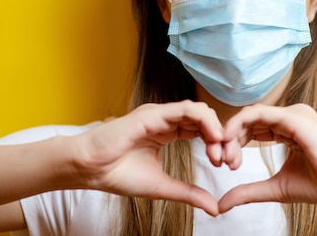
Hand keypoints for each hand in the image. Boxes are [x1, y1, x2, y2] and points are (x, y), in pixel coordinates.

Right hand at [69, 100, 231, 215]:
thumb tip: (214, 207)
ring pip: (197, 110)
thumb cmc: (118, 174)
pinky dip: (203, 120)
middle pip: (203, 119)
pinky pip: (184, 109)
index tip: (224, 164)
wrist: (89, 170)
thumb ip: (188, 193)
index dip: (216, 143)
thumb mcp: (162, 186)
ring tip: (222, 148)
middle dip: (220, 137)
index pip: (200, 129)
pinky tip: (213, 137)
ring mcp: (158, 114)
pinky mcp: (152, 114)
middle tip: (227, 159)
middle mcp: (164, 119)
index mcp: (167, 131)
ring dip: (215, 128)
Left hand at [218, 104, 316, 212]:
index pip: (253, 129)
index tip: (226, 164)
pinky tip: (229, 140)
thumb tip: (222, 204)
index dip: (235, 144)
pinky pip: (258, 113)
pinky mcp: (293, 117)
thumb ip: (248, 191)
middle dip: (230, 139)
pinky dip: (239, 124)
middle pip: (249, 121)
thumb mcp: (276, 188)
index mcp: (288, 129)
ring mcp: (292, 114)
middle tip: (220, 161)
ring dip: (232, 133)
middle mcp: (289, 117)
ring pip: (250, 115)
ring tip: (225, 155)